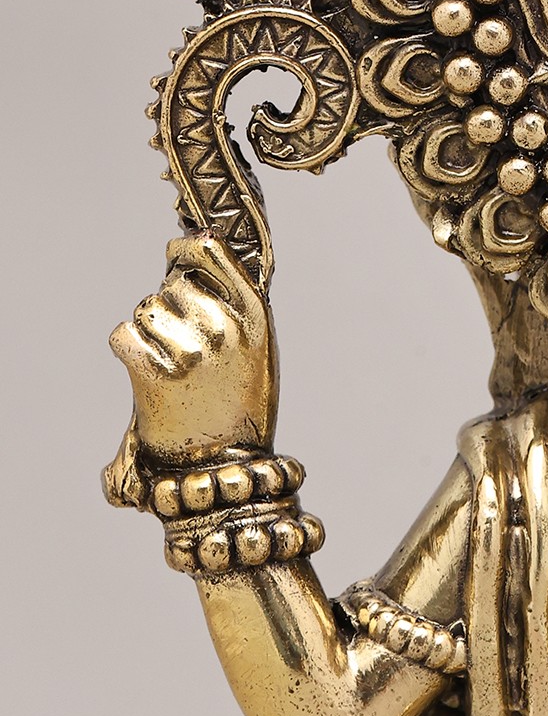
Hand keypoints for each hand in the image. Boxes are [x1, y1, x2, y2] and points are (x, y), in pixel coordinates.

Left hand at [109, 234, 277, 465]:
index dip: (186, 248)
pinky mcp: (155, 371)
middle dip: (173, 306)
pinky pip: (124, 335)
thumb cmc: (237, 405)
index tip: (177, 254)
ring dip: (150, 331)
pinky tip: (148, 372)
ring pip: (146, 309)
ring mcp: (191, 349)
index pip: (210, 249)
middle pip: (173, 284)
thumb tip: (186, 257)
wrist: (224, 466)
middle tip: (184, 343)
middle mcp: (226, 328)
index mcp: (255, 317)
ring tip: (170, 363)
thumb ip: (230, 302)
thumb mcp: (254, 347)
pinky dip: (129, 351)